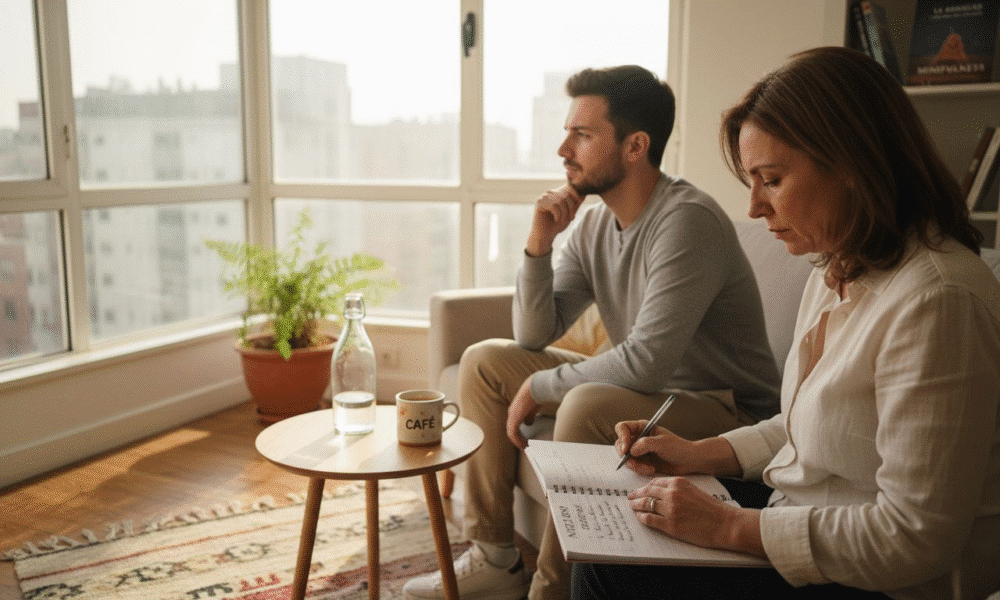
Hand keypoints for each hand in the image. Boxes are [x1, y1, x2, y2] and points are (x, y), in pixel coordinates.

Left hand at [506, 377, 539, 449]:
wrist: (536, 387)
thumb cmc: (536, 395)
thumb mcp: (532, 408)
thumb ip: (529, 416)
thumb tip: (528, 424)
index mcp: (514, 410)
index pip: (513, 426)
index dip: (518, 435)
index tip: (525, 441)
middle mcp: (511, 413)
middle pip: (511, 431)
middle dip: (517, 440)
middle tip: (525, 447)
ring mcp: (512, 416)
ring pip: (511, 433)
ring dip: (518, 442)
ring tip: (525, 448)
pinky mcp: (515, 418)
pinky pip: (513, 433)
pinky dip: (518, 440)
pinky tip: (524, 444)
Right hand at [526, 185, 584, 256]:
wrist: (544, 236)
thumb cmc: (556, 225)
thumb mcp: (569, 214)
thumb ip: (575, 204)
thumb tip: (584, 194)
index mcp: (556, 193)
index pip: (569, 187)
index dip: (576, 194)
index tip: (580, 202)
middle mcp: (549, 193)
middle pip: (566, 194)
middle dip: (571, 208)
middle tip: (570, 218)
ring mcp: (543, 197)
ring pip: (560, 201)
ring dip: (565, 213)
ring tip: (562, 221)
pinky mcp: (539, 202)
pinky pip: (554, 205)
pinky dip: (558, 215)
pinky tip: (556, 220)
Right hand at [615, 421, 742, 477]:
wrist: (689, 461)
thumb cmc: (679, 448)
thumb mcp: (662, 443)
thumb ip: (644, 444)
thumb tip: (630, 451)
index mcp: (643, 427)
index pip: (622, 427)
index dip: (622, 437)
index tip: (627, 449)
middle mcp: (638, 437)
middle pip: (621, 444)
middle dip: (627, 456)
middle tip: (634, 462)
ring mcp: (640, 450)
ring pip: (626, 458)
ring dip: (635, 465)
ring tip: (648, 468)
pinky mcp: (643, 461)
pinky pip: (633, 466)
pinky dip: (640, 469)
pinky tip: (651, 470)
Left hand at [628, 477, 764, 556]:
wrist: (725, 523)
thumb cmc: (712, 508)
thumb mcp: (694, 490)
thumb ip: (678, 489)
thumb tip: (661, 492)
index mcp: (679, 483)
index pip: (655, 482)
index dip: (645, 486)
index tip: (640, 489)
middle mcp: (672, 494)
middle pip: (647, 492)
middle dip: (636, 495)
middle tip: (630, 497)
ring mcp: (670, 510)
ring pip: (646, 505)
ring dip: (636, 505)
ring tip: (632, 506)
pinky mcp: (670, 525)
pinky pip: (650, 519)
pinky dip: (642, 518)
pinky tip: (639, 517)